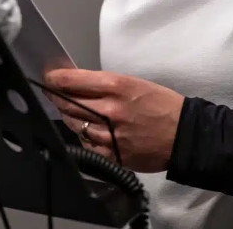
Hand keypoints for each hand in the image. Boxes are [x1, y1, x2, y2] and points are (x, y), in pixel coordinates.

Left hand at [44, 68, 183, 171]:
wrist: (183, 134)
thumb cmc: (161, 104)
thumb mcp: (133, 82)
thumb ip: (105, 84)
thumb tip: (79, 83)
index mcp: (116, 86)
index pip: (74, 81)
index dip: (56, 78)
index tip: (49, 77)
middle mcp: (110, 110)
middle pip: (68, 103)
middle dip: (56, 96)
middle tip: (51, 92)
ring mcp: (109, 135)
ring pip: (74, 124)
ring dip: (68, 116)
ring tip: (68, 110)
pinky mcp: (112, 155)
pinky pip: (86, 144)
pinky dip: (83, 135)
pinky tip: (86, 129)